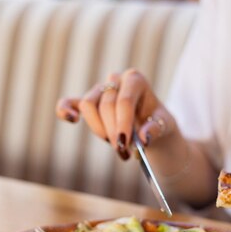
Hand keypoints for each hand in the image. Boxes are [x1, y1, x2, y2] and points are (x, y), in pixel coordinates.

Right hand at [56, 69, 178, 158]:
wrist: (151, 126)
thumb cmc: (158, 122)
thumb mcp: (165, 125)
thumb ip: (156, 129)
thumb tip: (143, 138)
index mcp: (135, 79)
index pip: (123, 101)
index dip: (122, 123)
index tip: (124, 145)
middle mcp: (115, 79)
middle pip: (105, 105)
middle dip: (112, 131)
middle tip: (124, 152)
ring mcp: (99, 89)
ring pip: (87, 105)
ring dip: (98, 129)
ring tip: (115, 145)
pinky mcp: (88, 102)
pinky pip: (69, 102)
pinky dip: (65, 110)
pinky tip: (72, 119)